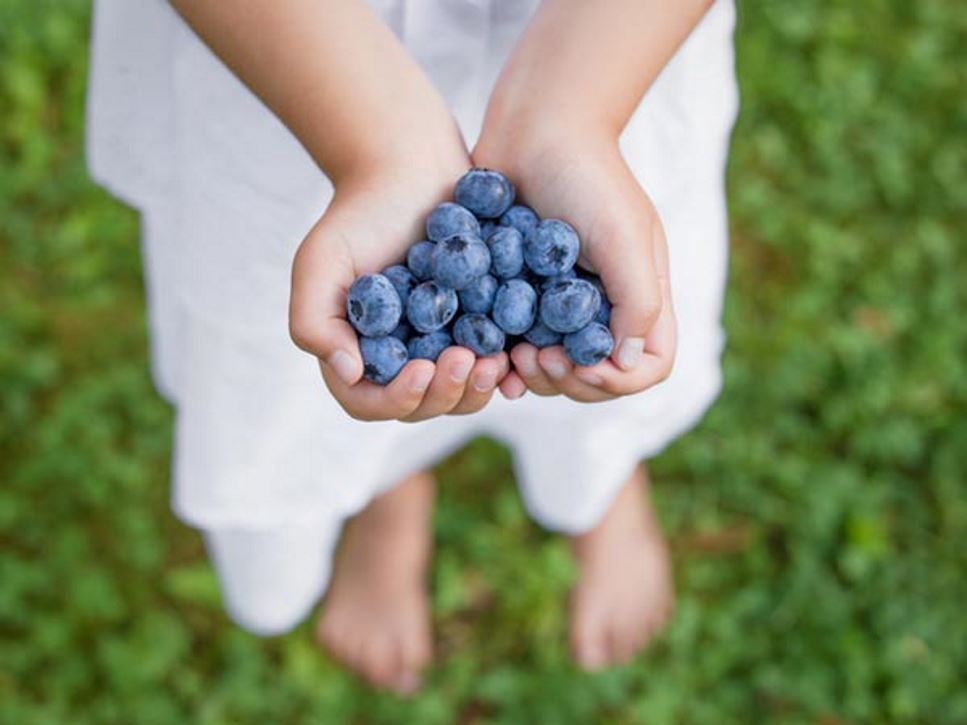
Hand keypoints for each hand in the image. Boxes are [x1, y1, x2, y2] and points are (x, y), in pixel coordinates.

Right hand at [289, 147, 509, 421]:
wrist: (411, 171)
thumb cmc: (359, 215)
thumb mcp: (321, 261)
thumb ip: (314, 321)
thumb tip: (349, 373)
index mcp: (357, 353)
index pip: (370, 402)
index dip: (397, 399)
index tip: (422, 371)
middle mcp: (399, 359)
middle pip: (421, 405)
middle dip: (445, 394)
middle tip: (466, 360)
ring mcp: (441, 347)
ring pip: (460, 393)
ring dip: (477, 387)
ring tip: (495, 361)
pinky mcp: (478, 329)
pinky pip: (492, 364)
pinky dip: (505, 370)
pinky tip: (517, 355)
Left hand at [474, 120, 675, 402]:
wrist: (533, 128)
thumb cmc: (588, 176)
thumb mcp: (626, 236)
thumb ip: (638, 300)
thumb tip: (626, 364)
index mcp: (638, 295)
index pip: (649, 366)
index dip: (620, 380)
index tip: (585, 365)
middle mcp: (601, 306)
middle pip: (596, 377)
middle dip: (567, 380)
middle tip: (536, 359)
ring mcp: (557, 304)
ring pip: (552, 369)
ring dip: (532, 375)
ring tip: (510, 356)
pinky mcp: (517, 295)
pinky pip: (513, 343)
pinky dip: (502, 359)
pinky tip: (490, 358)